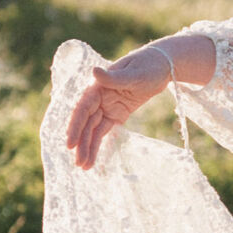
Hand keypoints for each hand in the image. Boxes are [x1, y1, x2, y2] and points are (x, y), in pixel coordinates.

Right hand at [65, 46, 174, 170]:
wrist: (163, 66)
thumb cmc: (148, 65)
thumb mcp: (134, 72)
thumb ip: (114, 77)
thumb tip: (93, 72)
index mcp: (98, 85)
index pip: (83, 108)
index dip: (75, 125)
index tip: (70, 143)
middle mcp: (98, 97)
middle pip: (86, 123)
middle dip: (81, 143)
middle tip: (78, 162)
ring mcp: (107, 107)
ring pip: (93, 130)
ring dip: (88, 147)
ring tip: (84, 167)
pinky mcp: (116, 114)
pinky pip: (104, 131)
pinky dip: (98, 144)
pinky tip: (93, 159)